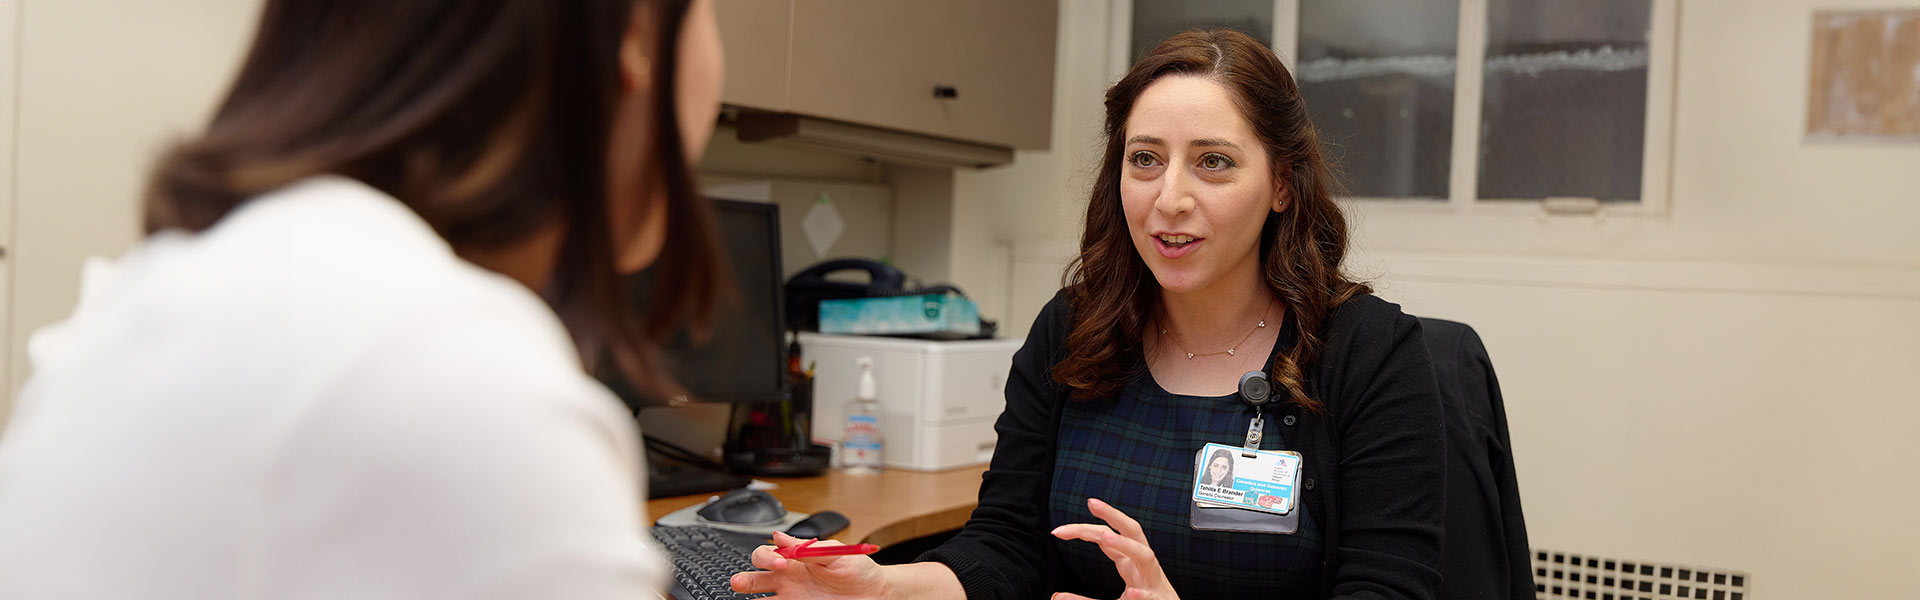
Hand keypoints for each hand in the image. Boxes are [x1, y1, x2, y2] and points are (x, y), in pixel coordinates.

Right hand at [730, 531, 888, 599]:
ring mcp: (793, 598)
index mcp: (797, 560)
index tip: (781, 565)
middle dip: (745, 579)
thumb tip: (780, 537)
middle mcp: (791, 580)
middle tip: (739, 582)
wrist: (875, 592)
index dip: (768, 558)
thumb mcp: (835, 553)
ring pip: (761, 599)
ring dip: (749, 597)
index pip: (769, 555)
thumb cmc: (858, 569)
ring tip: (740, 597)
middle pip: (758, 578)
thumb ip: (808, 548)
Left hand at [1049, 498, 1180, 599]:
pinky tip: (1132, 593)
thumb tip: (1057, 596)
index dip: (1084, 529)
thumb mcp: (1115, 598)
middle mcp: (1143, 565)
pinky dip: (1141, 595)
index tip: (1059, 530)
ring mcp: (1152, 582)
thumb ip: (1085, 599)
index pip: (1108, 536)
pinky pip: (1149, 596)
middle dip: (1114, 515)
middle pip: (1132, 532)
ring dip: (1126, 545)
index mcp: (1131, 561)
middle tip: (1091, 502)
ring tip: (1105, 537)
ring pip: (1144, 555)